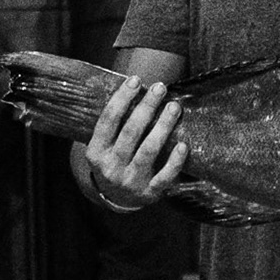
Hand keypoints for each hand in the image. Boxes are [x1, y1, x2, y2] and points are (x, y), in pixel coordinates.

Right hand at [87, 75, 188, 209]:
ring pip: (148, 151)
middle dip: (146, 107)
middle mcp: (111, 167)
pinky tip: (182, 145)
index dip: (121, 99)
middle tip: (160, 88)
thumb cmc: (114, 161)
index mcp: (96, 152)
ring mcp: (130, 181)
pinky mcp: (149, 192)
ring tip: (174, 107)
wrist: (118, 200)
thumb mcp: (104, 146)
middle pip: (130, 132)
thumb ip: (115, 124)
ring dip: (163, 126)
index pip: (108, 121)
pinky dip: (174, 161)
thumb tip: (135, 86)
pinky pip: (164, 176)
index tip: (135, 80)